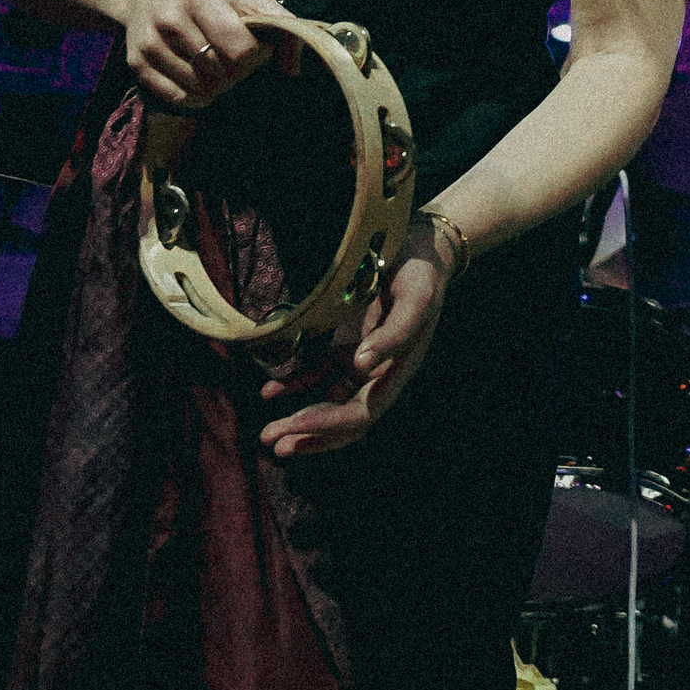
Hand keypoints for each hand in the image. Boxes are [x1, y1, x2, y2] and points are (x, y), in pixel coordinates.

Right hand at [111, 0, 287, 105]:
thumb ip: (279, 22)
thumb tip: (294, 70)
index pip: (239, 49)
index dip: (256, 55)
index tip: (256, 45)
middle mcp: (170, 21)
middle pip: (221, 72)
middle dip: (238, 70)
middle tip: (235, 54)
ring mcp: (150, 44)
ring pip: (201, 89)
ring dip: (219, 84)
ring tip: (216, 62)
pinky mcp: (137, 63)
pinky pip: (178, 98)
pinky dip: (197, 95)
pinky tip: (200, 76)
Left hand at [257, 215, 457, 457]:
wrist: (421, 248)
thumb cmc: (422, 275)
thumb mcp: (416, 301)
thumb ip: (394, 334)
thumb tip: (362, 366)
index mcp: (397, 371)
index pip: (361, 414)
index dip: (329, 426)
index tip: (296, 428)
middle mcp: (377, 374)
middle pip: (342, 417)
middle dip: (308, 434)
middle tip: (272, 441)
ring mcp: (359, 361)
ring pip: (327, 402)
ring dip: (299, 419)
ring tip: (268, 433)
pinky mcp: (345, 344)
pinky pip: (317, 373)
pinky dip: (294, 385)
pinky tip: (270, 392)